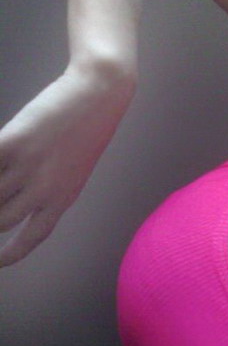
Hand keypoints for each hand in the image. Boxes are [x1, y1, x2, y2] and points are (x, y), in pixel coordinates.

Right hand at [0, 62, 134, 267]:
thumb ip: (50, 186)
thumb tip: (13, 198)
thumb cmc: (87, 127)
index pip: (34, 236)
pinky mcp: (13, 141)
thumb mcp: (74, 166)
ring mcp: (28, 166)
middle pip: (0, 221)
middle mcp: (45, 189)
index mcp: (64, 197)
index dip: (12, 253)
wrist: (100, 93)